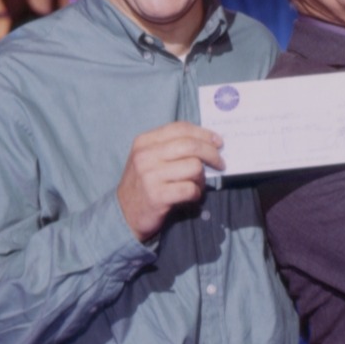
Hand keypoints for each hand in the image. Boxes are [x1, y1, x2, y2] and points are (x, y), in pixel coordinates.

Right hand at [117, 121, 223, 241]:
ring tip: (197, 185)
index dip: (203, 134)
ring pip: (194, 167)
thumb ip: (172, 147)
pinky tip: (192, 196)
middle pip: (191, 146)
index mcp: (144, 142)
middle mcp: (146, 156)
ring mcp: (150, 176)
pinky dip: (196, 193)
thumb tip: (208, 142)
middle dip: (212, 154)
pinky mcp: (157, 196)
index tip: (218, 142)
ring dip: (202, 178)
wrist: (124, 214)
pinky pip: (190, 189)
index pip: (180, 128)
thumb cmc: (144, 184)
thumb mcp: (149, 158)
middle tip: (220, 163)